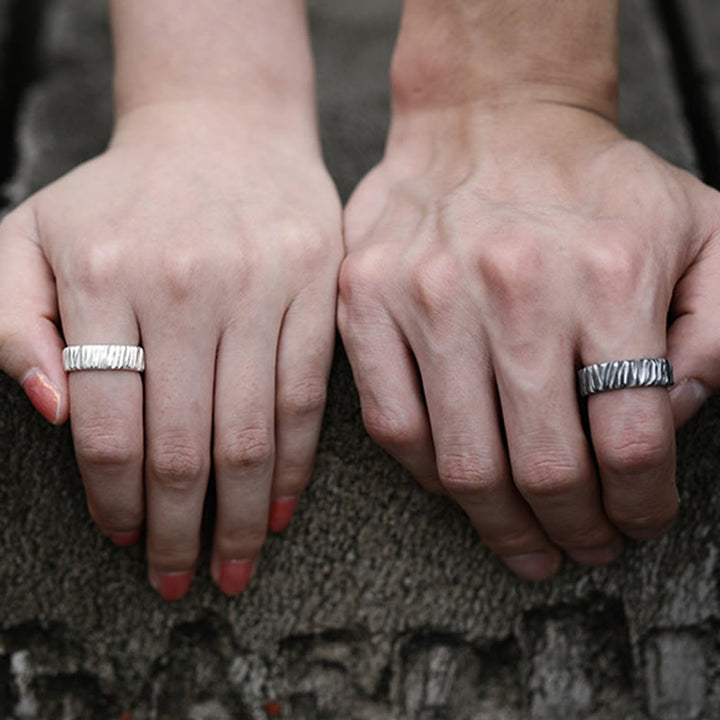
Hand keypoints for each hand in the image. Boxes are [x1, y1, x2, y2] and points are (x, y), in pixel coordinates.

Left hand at [0, 102, 342, 597]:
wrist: (224, 128)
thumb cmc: (126, 197)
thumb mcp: (31, 235)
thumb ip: (8, 319)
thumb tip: (49, 409)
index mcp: (105, 273)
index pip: (108, 426)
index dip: (114, 503)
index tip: (124, 543)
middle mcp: (187, 284)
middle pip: (183, 444)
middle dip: (179, 533)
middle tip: (180, 582)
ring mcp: (262, 286)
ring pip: (251, 433)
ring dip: (239, 517)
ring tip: (232, 567)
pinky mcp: (318, 291)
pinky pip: (307, 398)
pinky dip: (294, 465)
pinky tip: (279, 510)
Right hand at [339, 100, 719, 579]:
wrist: (487, 118)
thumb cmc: (589, 182)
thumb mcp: (699, 227)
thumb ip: (718, 328)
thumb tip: (674, 415)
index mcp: (607, 273)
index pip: (631, 439)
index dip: (641, 505)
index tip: (638, 523)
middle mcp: (512, 288)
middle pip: (543, 467)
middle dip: (573, 531)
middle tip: (581, 547)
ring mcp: (426, 297)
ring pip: (462, 463)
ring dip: (500, 523)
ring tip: (524, 540)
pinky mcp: (366, 302)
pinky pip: (393, 423)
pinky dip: (430, 474)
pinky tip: (458, 484)